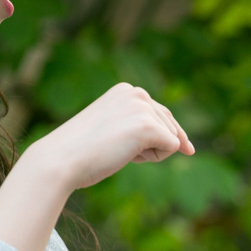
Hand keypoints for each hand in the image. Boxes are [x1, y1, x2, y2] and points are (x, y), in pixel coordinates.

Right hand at [25, 83, 194, 192]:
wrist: (63, 159)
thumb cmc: (85, 152)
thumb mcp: (113, 130)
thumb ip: (138, 127)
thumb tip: (179, 143)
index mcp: (126, 91)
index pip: (162, 114)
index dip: (167, 136)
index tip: (187, 149)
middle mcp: (136, 93)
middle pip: (170, 127)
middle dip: (154, 147)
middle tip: (119, 149)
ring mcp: (142, 107)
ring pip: (172, 139)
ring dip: (152, 153)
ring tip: (119, 150)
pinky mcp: (148, 125)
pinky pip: (172, 148)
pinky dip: (154, 158)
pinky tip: (128, 155)